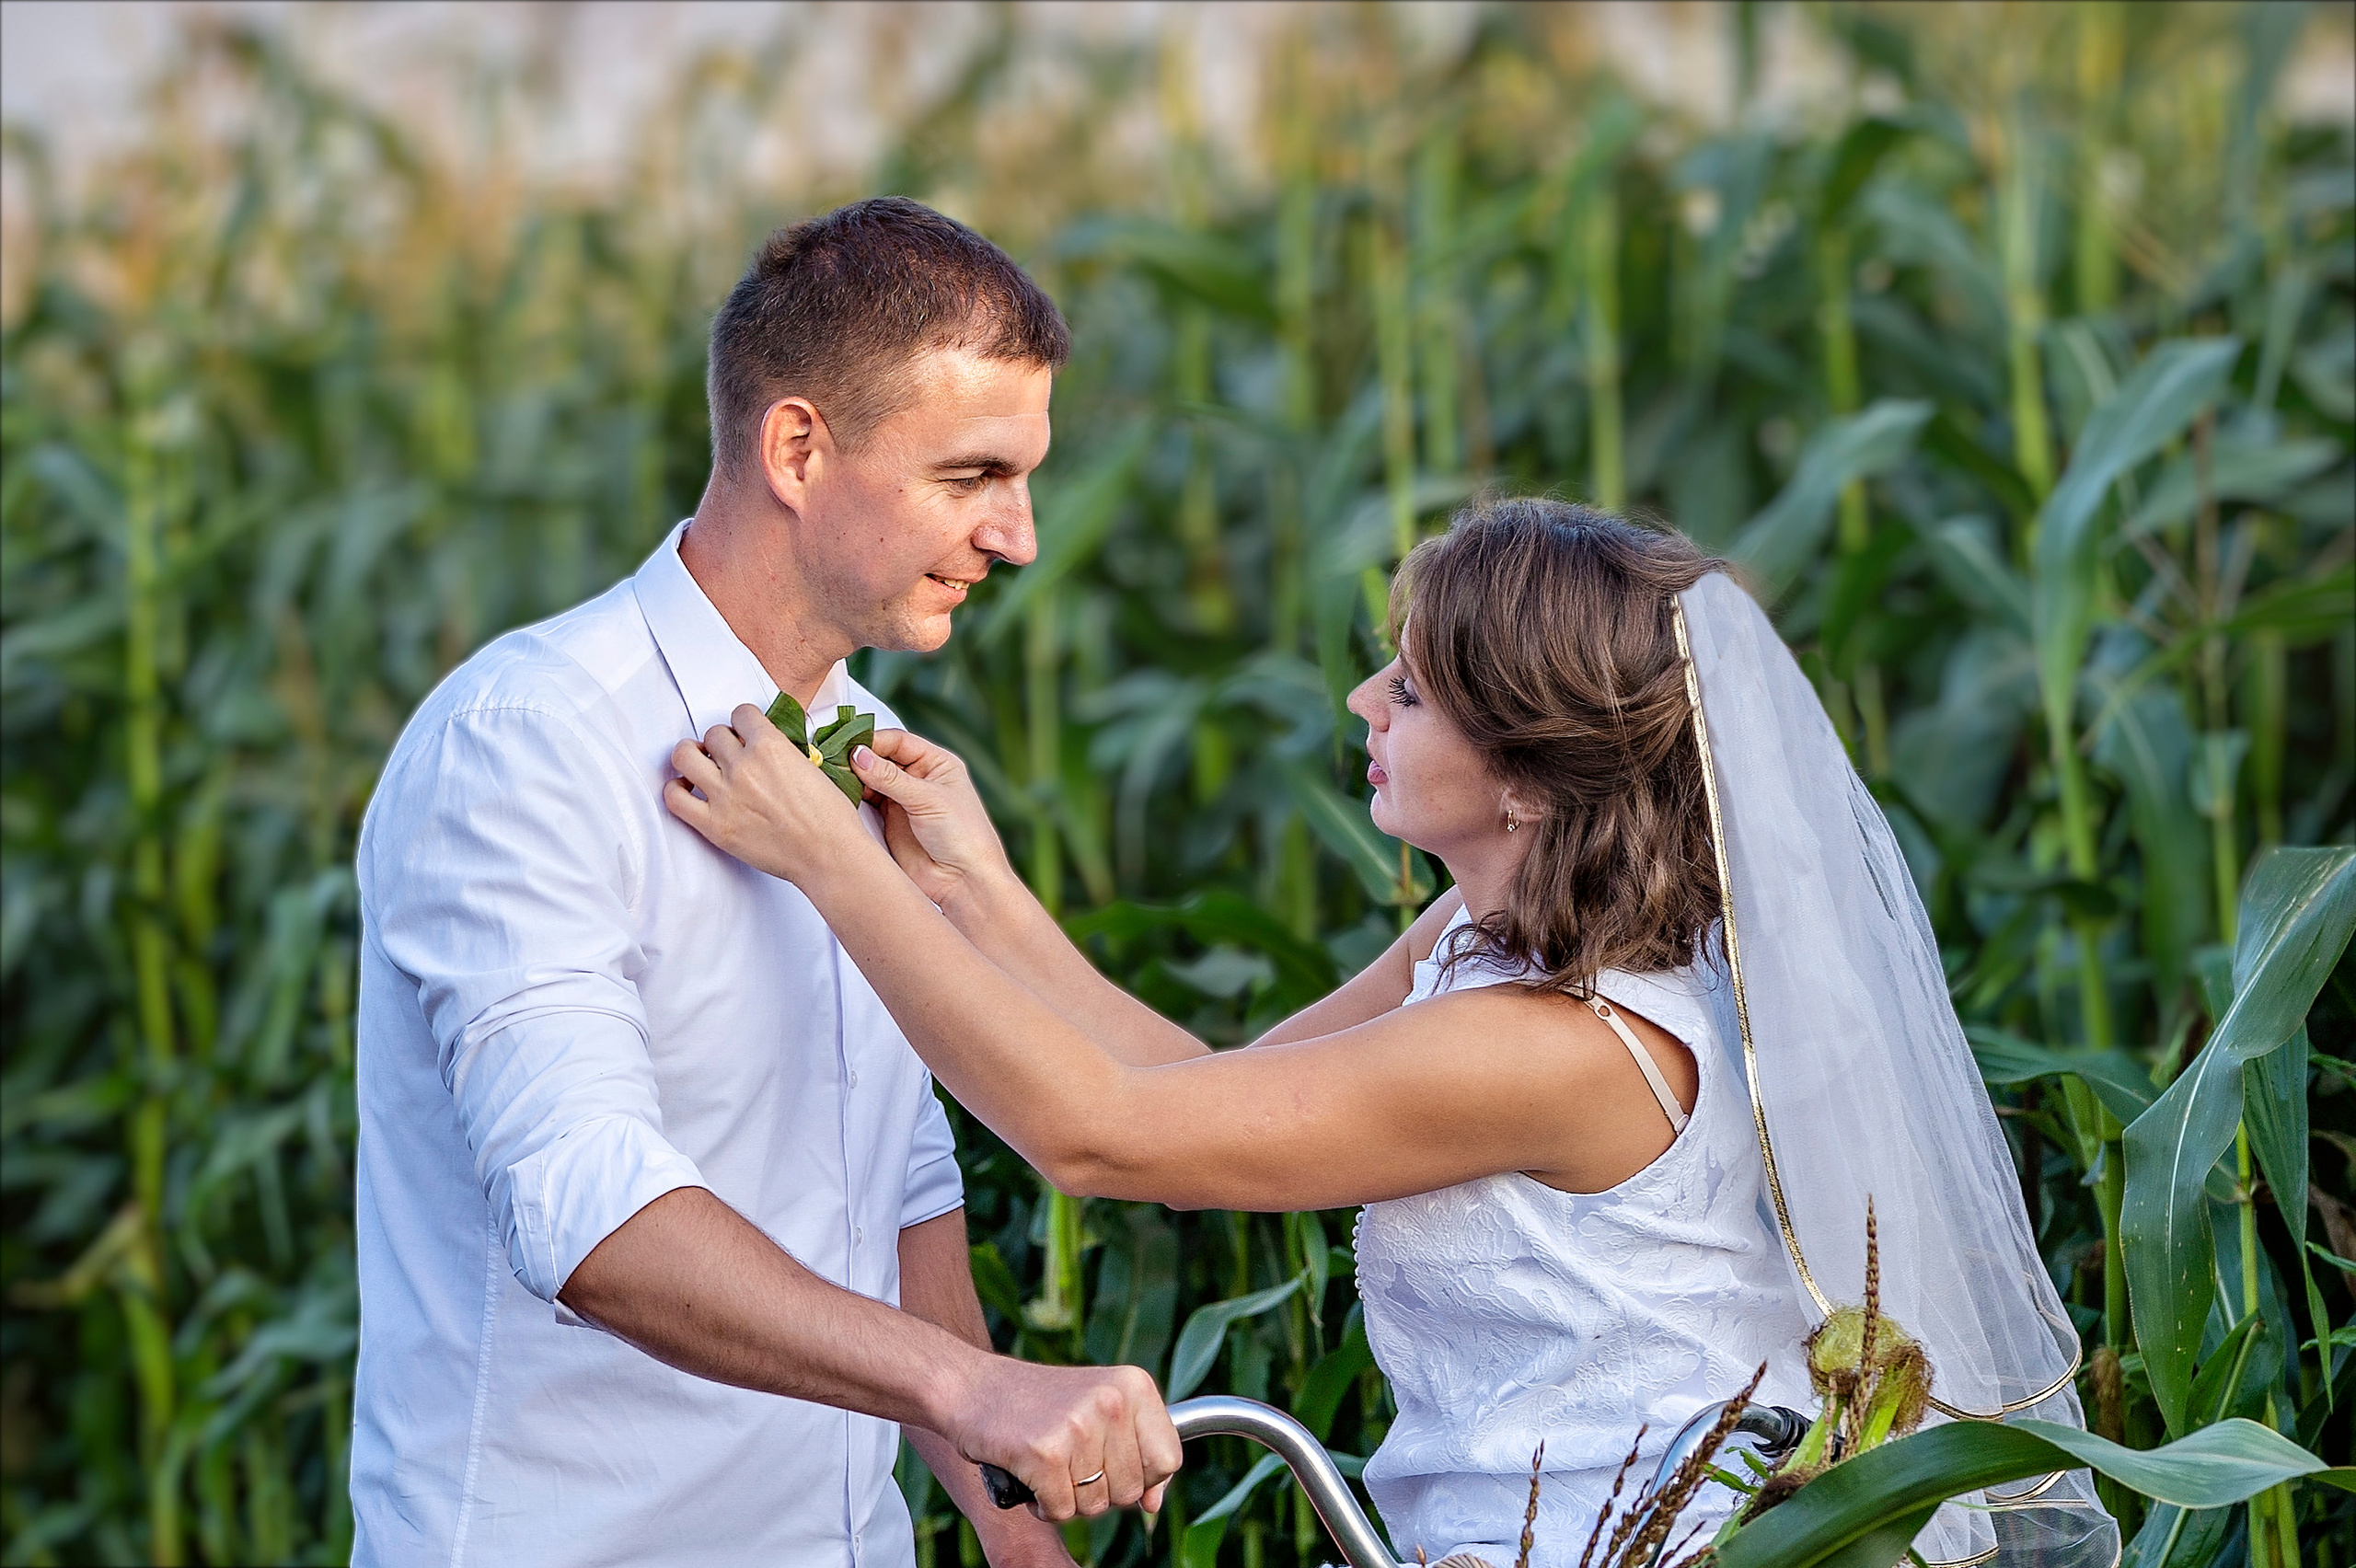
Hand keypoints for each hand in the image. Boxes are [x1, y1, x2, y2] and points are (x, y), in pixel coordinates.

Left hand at [665, 703, 873, 885]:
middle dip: (721, 742)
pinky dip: (677, 790)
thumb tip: (760, 747)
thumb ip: (780, 751)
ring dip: (691, 756)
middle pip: (713, 734)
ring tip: (699, 765)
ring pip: (684, 755)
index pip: (740, 714)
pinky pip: (675, 798)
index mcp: (771, 746)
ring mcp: (725, 795)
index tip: (744, 733)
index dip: (743, 723)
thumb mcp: (811, 766)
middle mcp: (743, 766)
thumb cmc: (829, 817)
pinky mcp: (714, 825)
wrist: (829, 855)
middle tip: (726, 755)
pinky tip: (688, 790)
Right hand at [848, 729, 1017, 910]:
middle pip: (880, 758)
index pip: (898, 741)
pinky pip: (865, 803)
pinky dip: (852, 798)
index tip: (850, 747)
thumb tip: (859, 756)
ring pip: (869, 780)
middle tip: (835, 761)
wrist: (963, 882)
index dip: (873, 742)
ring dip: (853, 778)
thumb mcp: (929, 799)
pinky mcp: (888, 821)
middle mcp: (918, 778)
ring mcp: (902, 800)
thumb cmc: (964, 837)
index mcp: (936, 764)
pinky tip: (841, 796)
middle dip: (859, 759)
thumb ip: (891, 778)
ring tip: (835, 778)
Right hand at [940, 1357, 1180, 1524]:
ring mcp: (1079, 1426)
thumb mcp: (1099, 1410)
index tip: (1112, 1466)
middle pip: (1132, 1489)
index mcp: (1134, 1385)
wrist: (971, 1386)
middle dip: (1101, 1491)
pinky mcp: (1044, 1453)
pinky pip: (1061, 1512)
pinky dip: (1043, 1506)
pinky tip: (1029, 1474)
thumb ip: (1135, 1452)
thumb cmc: (1037, 1403)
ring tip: (1048, 1463)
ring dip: (1069, 1498)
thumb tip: (1154, 1504)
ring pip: (1097, 1505)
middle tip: (1070, 1463)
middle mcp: (1112, 1401)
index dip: (1143, 1477)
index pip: (1168, 1459)